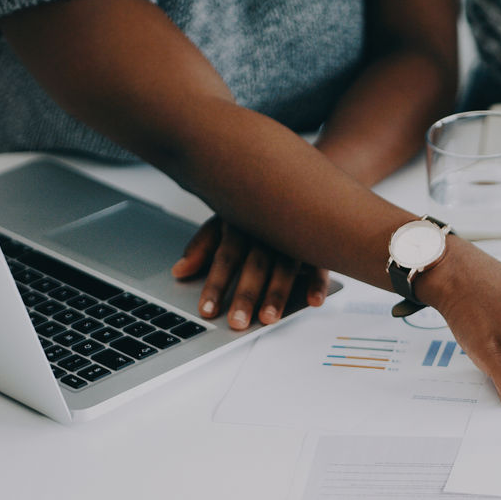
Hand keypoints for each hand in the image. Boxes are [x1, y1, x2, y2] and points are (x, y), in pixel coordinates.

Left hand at [172, 216, 329, 329]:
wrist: (297, 176)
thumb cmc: (256, 207)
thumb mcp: (226, 220)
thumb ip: (203, 246)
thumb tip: (179, 271)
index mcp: (243, 223)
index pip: (226, 257)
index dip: (215, 284)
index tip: (207, 312)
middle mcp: (268, 229)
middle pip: (256, 265)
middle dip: (246, 295)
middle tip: (237, 323)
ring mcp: (295, 236)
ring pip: (287, 266)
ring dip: (278, 293)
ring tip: (269, 318)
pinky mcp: (319, 244)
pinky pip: (321, 264)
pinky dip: (318, 283)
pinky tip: (314, 302)